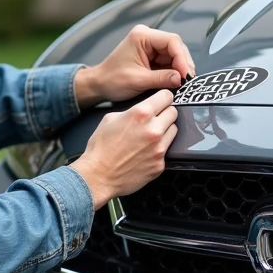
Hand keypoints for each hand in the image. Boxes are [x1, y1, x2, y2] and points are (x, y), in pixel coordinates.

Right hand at [71, 89, 177, 207]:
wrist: (98, 176)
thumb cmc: (100, 149)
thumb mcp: (110, 119)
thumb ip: (130, 111)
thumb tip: (141, 110)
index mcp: (141, 114)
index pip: (166, 96)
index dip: (163, 98)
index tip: (161, 101)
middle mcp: (154, 129)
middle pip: (174, 112)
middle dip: (165, 113)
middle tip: (155, 119)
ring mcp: (159, 148)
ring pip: (174, 130)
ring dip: (165, 131)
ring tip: (150, 136)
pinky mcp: (160, 164)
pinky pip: (167, 150)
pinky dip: (159, 149)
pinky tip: (145, 152)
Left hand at [75, 25, 196, 106]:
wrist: (99, 84)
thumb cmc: (112, 79)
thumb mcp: (138, 80)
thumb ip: (162, 78)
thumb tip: (181, 78)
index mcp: (142, 36)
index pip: (171, 41)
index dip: (181, 58)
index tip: (185, 74)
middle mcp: (147, 37)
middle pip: (175, 46)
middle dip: (182, 63)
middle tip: (187, 80)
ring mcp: (150, 46)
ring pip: (174, 55)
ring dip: (179, 68)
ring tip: (183, 82)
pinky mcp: (152, 56)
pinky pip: (169, 62)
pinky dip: (174, 71)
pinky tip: (176, 81)